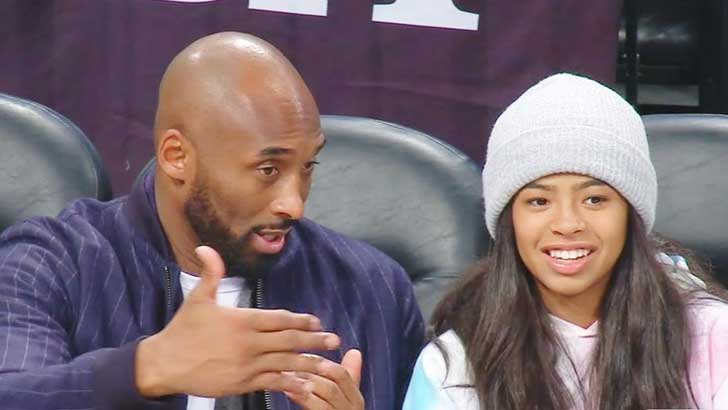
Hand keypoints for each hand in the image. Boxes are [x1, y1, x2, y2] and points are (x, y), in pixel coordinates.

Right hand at [135, 246, 341, 397]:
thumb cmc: (182, 330)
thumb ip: (210, 273)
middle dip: (314, 340)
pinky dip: (290, 382)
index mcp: (242, 320)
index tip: (316, 321)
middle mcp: (248, 343)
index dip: (301, 320)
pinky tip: (304, 383)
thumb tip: (206, 248)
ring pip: (285, 363)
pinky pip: (272, 383)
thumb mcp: (198, 298)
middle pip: (289, 341)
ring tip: (328, 364)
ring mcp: (247, 365)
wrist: (164, 364)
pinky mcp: (242, 384)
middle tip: (334, 339)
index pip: (280, 318)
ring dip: (309, 363)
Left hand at [284, 349, 364, 409]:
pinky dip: (302, 397)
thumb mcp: (342, 398)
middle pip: (335, 380)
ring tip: (287, 373)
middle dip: (311, 368)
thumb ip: (347, 377)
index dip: (320, 362)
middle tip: (292, 360)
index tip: (302, 354)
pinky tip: (288, 391)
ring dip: (305, 380)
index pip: (341, 374)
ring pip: (327, 392)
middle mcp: (352, 408)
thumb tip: (355, 352)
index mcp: (356, 399)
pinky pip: (318, 407)